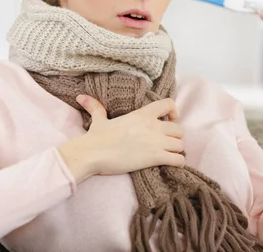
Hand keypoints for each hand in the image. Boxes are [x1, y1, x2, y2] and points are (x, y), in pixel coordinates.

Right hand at [57, 95, 184, 182]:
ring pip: (180, 145)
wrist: (92, 153)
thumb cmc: (96, 137)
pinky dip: (177, 163)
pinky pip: (178, 160)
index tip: (170, 120)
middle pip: (179, 129)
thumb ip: (96, 107)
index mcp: (142, 114)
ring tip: (167, 155)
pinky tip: (170, 165)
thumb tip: (81, 97)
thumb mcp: (99, 119)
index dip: (173, 112)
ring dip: (175, 151)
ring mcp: (156, 142)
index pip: (169, 104)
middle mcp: (153, 126)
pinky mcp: (155, 157)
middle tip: (166, 142)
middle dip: (174, 137)